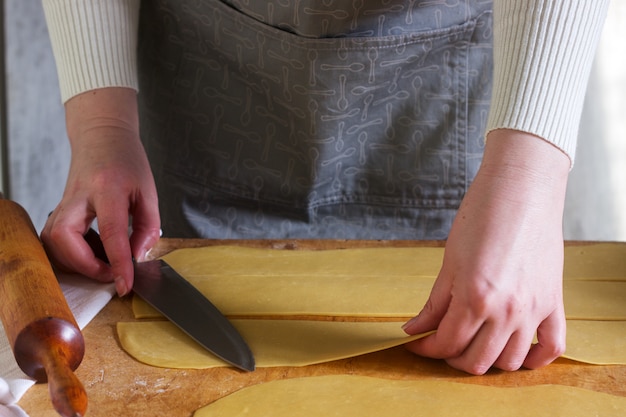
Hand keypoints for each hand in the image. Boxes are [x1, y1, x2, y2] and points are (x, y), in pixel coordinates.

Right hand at [41, 88, 160, 295]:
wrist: (102, 136)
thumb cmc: (127, 160)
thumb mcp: (149, 190)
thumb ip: (148, 225)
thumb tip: (139, 256)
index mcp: (107, 188)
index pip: (110, 233)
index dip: (118, 264)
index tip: (125, 286)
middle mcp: (77, 196)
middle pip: (65, 239)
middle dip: (85, 266)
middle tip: (112, 273)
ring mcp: (63, 202)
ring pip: (53, 243)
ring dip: (76, 262)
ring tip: (103, 263)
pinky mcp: (58, 210)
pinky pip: (55, 240)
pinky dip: (71, 254)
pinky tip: (93, 251)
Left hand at [403, 129, 568, 373]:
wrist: (521, 189)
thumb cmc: (481, 217)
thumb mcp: (450, 262)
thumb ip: (435, 303)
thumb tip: (415, 329)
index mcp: (475, 299)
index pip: (446, 343)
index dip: (426, 348)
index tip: (415, 343)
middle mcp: (507, 311)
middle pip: (476, 361)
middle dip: (451, 358)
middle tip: (440, 343)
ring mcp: (534, 310)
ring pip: (509, 361)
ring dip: (487, 360)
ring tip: (472, 343)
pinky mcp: (554, 303)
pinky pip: (550, 347)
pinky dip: (533, 359)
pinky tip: (515, 353)